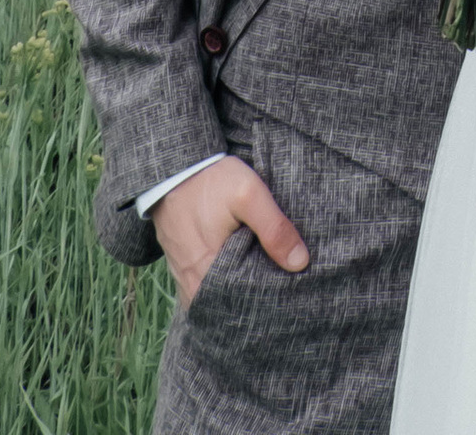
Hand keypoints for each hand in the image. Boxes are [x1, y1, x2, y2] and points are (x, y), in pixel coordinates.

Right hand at [153, 158, 308, 309]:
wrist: (175, 168)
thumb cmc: (211, 182)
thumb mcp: (249, 196)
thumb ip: (274, 229)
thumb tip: (300, 263)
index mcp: (206, 277)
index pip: (242, 306)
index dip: (266, 299)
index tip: (286, 290)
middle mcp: (191, 286)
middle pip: (230, 304)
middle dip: (254, 296)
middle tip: (278, 282)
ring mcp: (184, 278)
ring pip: (218, 294)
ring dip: (239, 287)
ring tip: (262, 274)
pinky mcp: (183, 266)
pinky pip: (207, 284)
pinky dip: (224, 279)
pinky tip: (240, 265)